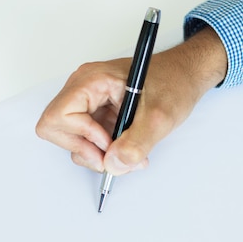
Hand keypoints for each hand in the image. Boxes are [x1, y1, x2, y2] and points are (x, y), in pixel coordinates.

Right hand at [35, 26, 226, 174]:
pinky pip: (85, 140)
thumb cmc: (175, 82)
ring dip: (96, 154)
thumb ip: (136, 144)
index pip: (58, 116)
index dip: (81, 136)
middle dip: (84, 150)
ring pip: (70, 139)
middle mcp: (82, 89)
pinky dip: (102, 151)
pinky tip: (124, 147)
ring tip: (125, 151)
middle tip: (112, 155)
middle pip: (56, 130)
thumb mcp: (160, 116)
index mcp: (91, 80)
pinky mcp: (94, 113)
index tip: (108, 143)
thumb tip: (113, 165)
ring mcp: (86, 101)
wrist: (186, 76)